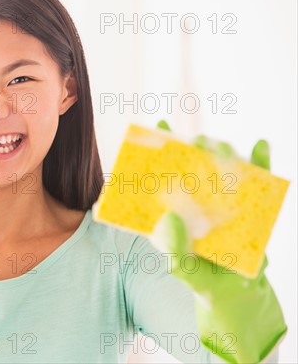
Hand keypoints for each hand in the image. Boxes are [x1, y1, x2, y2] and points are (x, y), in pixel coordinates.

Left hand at [149, 120, 286, 362]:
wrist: (235, 293)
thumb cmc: (202, 277)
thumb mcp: (183, 266)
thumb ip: (174, 247)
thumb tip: (171, 217)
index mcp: (178, 207)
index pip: (167, 173)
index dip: (162, 149)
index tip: (159, 127)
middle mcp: (200, 197)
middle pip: (198, 164)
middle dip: (196, 148)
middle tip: (194, 142)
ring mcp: (227, 199)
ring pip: (226, 167)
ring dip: (224, 152)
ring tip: (219, 146)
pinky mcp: (253, 206)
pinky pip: (259, 180)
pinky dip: (261, 161)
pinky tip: (260, 145)